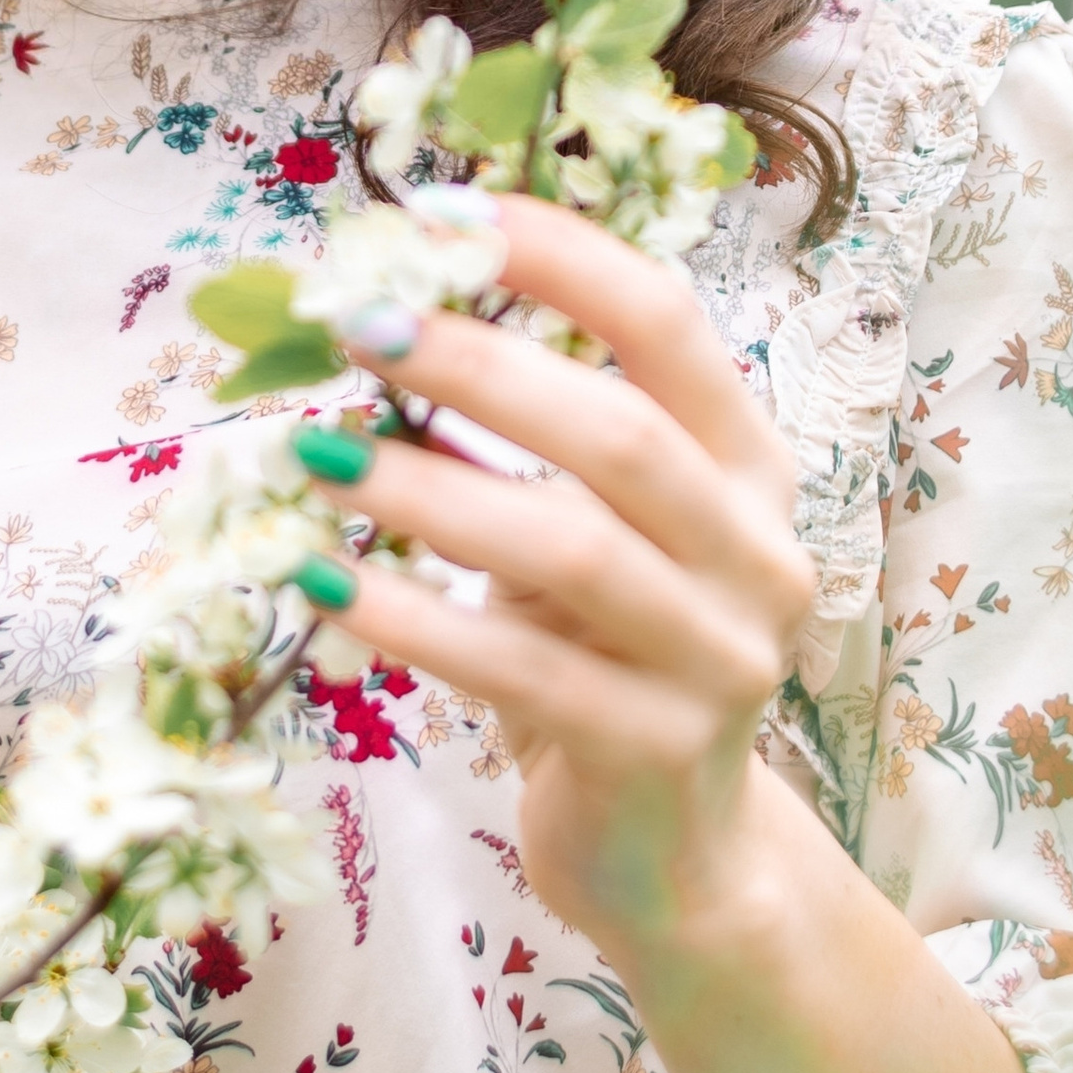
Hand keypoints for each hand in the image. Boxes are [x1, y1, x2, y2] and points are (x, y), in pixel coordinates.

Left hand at [292, 193, 815, 965]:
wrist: (672, 858)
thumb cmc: (606, 657)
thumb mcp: (587, 531)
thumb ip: (522, 442)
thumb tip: (369, 321)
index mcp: (748, 462)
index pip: (668, 323)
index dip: (559, 256)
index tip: (442, 215)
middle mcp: (756, 549)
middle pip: (620, 429)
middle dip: (479, 364)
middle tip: (358, 323)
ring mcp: (720, 656)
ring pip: (571, 548)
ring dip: (429, 492)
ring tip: (316, 456)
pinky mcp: (658, 750)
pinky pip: (522, 670)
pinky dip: (412, 619)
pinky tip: (325, 586)